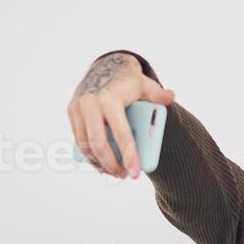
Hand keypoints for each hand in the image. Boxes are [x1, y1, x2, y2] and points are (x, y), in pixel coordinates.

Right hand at [66, 51, 174, 179]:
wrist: (104, 66)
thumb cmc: (128, 81)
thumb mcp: (145, 84)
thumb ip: (158, 94)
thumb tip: (171, 97)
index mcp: (110, 98)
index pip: (121, 134)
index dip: (129, 156)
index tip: (135, 174)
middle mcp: (90, 103)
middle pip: (99, 145)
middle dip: (111, 165)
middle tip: (125, 176)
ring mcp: (78, 108)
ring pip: (86, 145)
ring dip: (99, 163)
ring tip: (114, 172)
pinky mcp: (72, 112)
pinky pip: (79, 140)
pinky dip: (89, 156)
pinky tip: (101, 164)